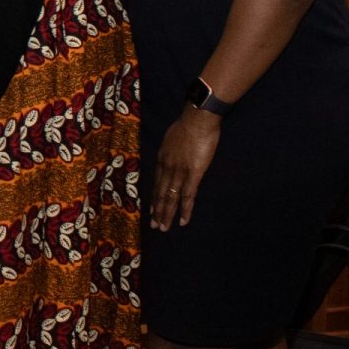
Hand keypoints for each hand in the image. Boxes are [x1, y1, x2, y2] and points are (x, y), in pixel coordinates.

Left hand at [151, 107, 221, 231]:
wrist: (197, 119)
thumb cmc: (188, 124)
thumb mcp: (172, 136)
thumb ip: (172, 148)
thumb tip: (173, 151)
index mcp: (162, 158)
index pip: (156, 182)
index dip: (154, 197)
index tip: (151, 209)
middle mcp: (167, 167)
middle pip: (160, 193)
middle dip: (157, 210)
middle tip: (154, 225)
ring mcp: (179, 172)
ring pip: (170, 198)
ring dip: (166, 214)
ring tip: (163, 228)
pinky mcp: (193, 175)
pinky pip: (187, 196)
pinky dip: (185, 210)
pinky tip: (182, 222)